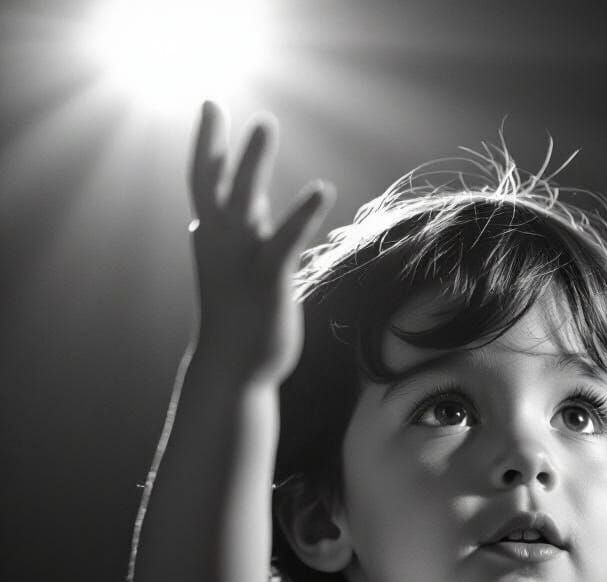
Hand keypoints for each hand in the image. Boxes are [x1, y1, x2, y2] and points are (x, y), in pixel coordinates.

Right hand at [189, 100, 334, 379]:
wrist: (233, 371)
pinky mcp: (270, 281)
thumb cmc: (233, 321)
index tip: (211, 107)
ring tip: (264, 122)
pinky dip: (302, 213)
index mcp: (212, 240)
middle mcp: (220, 244)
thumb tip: (210, 218)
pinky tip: (321, 188)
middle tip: (214, 103)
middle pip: (212, 182)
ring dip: (252, 161)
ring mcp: (242, 261)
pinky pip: (286, 240)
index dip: (207, 144)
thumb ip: (225, 239)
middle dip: (214, 143)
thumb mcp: (226, 271)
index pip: (204, 183)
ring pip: (242, 200)